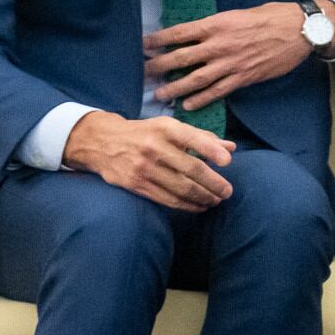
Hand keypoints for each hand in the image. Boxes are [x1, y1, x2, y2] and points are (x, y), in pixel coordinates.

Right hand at [63, 110, 235, 210]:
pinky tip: (199, 206)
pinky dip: (187, 205)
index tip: (228, 162)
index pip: (192, 138)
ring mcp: (144, 167)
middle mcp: (154, 147)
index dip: (212, 150)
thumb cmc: (146, 134)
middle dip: (214, 183)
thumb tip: (230, 147)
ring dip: (203, 198)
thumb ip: (201, 138)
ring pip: (181, 188)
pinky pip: (167, 199)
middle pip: (191, 169)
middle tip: (227, 192)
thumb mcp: (170, 128)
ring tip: (216, 200)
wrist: (103, 142)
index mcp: (165, 128)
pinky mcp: (136, 184)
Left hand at [144, 2, 316, 111]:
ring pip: (195, 78)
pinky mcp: (243, 77)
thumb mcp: (237, 13)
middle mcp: (219, 44)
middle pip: (181, 57)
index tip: (142, 45)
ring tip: (159, 95)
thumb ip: (216, 25)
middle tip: (142, 74)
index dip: (158, 40)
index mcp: (216, 23)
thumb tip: (196, 33)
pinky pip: (218, 91)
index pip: (179, 33)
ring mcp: (231, 63)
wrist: (298, 30)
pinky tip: (188, 105)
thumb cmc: (270, 16)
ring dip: (175, 88)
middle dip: (158, 66)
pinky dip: (201, 99)